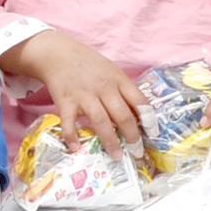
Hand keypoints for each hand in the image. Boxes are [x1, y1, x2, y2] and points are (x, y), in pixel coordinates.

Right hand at [8, 28, 146, 149]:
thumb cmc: (88, 64)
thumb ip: (123, 90)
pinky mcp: (65, 102)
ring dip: (110, 141)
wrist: (58, 54)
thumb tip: (137, 114)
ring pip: (101, 121)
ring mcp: (84, 96)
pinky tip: (76, 149)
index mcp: (118, 80)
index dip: (148, 119)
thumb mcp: (111, 71)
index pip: (139, 101)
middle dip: (132, 137)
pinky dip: (72, 137)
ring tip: (116, 156)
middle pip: (123, 115)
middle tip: (137, 152)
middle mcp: (104, 88)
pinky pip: (69, 123)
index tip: (153, 134)